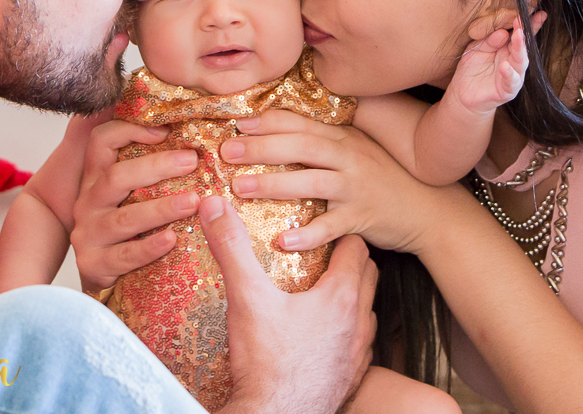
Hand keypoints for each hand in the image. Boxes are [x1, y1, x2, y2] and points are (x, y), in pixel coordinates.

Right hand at [69, 119, 199, 293]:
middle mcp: (88, 202)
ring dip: (160, 209)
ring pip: (123, 218)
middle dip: (156, 166)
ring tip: (192, 201)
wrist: (109, 283)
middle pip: (116, 177)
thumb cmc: (131, 232)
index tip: (165, 130)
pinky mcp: (94, 265)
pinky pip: (124, 255)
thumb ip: (152, 170)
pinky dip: (149, 247)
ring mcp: (88, 234)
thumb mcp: (134, 196)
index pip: (101, 141)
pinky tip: (172, 239)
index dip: (128, 129)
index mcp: (98, 178)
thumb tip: (190, 139)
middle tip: (192, 160)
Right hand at [201, 197, 376, 413]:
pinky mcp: (353, 376)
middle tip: (321, 254)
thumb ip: (232, 248)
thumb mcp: (246, 298)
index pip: (357, 247)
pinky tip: (322, 334)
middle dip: (349, 261)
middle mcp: (359, 323)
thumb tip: (214, 205)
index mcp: (341, 297)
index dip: (339, 234)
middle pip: (368, 275)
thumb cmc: (266, 363)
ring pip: (367, 310)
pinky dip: (348, 331)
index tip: (321, 229)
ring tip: (322, 292)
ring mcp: (360, 352)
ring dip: (351, 297)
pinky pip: (361, 344)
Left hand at [223, 110, 438, 253]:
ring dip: (273, 185)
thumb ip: (324, 144)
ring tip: (240, 188)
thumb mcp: (356, 152)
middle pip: (300, 147)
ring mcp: (356, 187)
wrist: (429, 209)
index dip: (267, 122)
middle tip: (227, 152)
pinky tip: (283, 240)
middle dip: (261, 148)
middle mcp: (349, 157)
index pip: (300, 123)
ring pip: (311, 182)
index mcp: (343, 138)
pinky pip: (332, 227)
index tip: (237, 124)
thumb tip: (277, 138)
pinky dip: (308, 234)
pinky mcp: (363, 217)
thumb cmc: (384, 180)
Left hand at [449, 16, 530, 114]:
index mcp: (508, 49)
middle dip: (523, 33)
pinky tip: (505, 66)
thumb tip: (503, 32)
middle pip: (522, 46)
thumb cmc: (472, 68)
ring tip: (517, 36)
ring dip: (519, 49)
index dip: (530, 24)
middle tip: (521, 20)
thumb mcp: (477, 48)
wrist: (462, 93)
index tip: (538, 12)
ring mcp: (513, 76)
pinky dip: (508, 74)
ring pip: (520, 62)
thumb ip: (489, 40)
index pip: (520, 35)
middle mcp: (514, 61)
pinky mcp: (507, 90)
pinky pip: (510, 81)